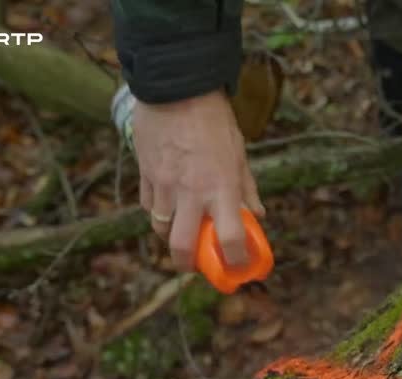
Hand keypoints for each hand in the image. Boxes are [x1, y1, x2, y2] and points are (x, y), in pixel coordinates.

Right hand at [132, 90, 264, 271]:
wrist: (177, 88)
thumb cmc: (214, 120)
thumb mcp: (239, 154)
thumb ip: (247, 189)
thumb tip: (256, 216)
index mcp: (221, 189)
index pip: (230, 239)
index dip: (235, 261)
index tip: (238, 267)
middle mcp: (191, 193)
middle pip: (182, 248)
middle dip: (188, 264)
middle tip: (196, 263)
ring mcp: (164, 186)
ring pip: (160, 229)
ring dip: (171, 236)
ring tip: (182, 230)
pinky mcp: (145, 174)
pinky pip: (148, 205)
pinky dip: (157, 211)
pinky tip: (167, 204)